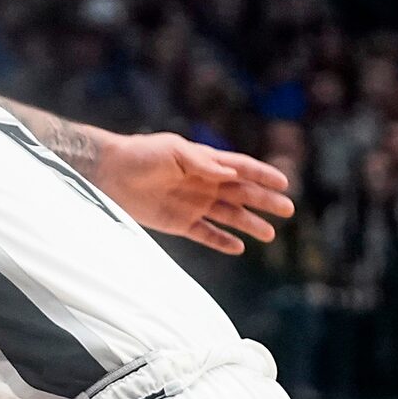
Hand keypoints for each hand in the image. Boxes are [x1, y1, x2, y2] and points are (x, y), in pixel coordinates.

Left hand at [91, 132, 294, 255]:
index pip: (241, 168)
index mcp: (205, 162)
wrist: (110, 172)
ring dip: (248, 224)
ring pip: (228, 216)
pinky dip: (221, 241)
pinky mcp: (178, 222)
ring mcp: (192, 204)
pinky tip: (238, 247)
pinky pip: (205, 234)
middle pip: (241, 194)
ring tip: (269, 235)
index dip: (263, 175)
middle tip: (287, 210)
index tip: (284, 182)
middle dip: (265, 202)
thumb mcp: (172, 151)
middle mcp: (204, 184)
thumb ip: (201, 162)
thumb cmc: (141, 154)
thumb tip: (230, 173)